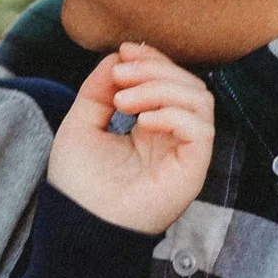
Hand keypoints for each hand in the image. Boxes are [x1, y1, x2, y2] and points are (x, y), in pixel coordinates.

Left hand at [46, 43, 213, 234]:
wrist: (76, 225)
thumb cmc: (77, 183)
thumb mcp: (81, 124)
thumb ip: (98, 90)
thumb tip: (118, 56)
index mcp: (151, 127)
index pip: (170, 80)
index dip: (153, 59)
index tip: (124, 51)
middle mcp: (173, 139)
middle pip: (189, 84)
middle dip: (156, 69)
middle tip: (121, 75)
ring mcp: (185, 155)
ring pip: (200, 100)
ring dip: (162, 88)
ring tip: (123, 101)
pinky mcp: (192, 172)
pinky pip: (201, 130)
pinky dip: (173, 115)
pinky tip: (141, 122)